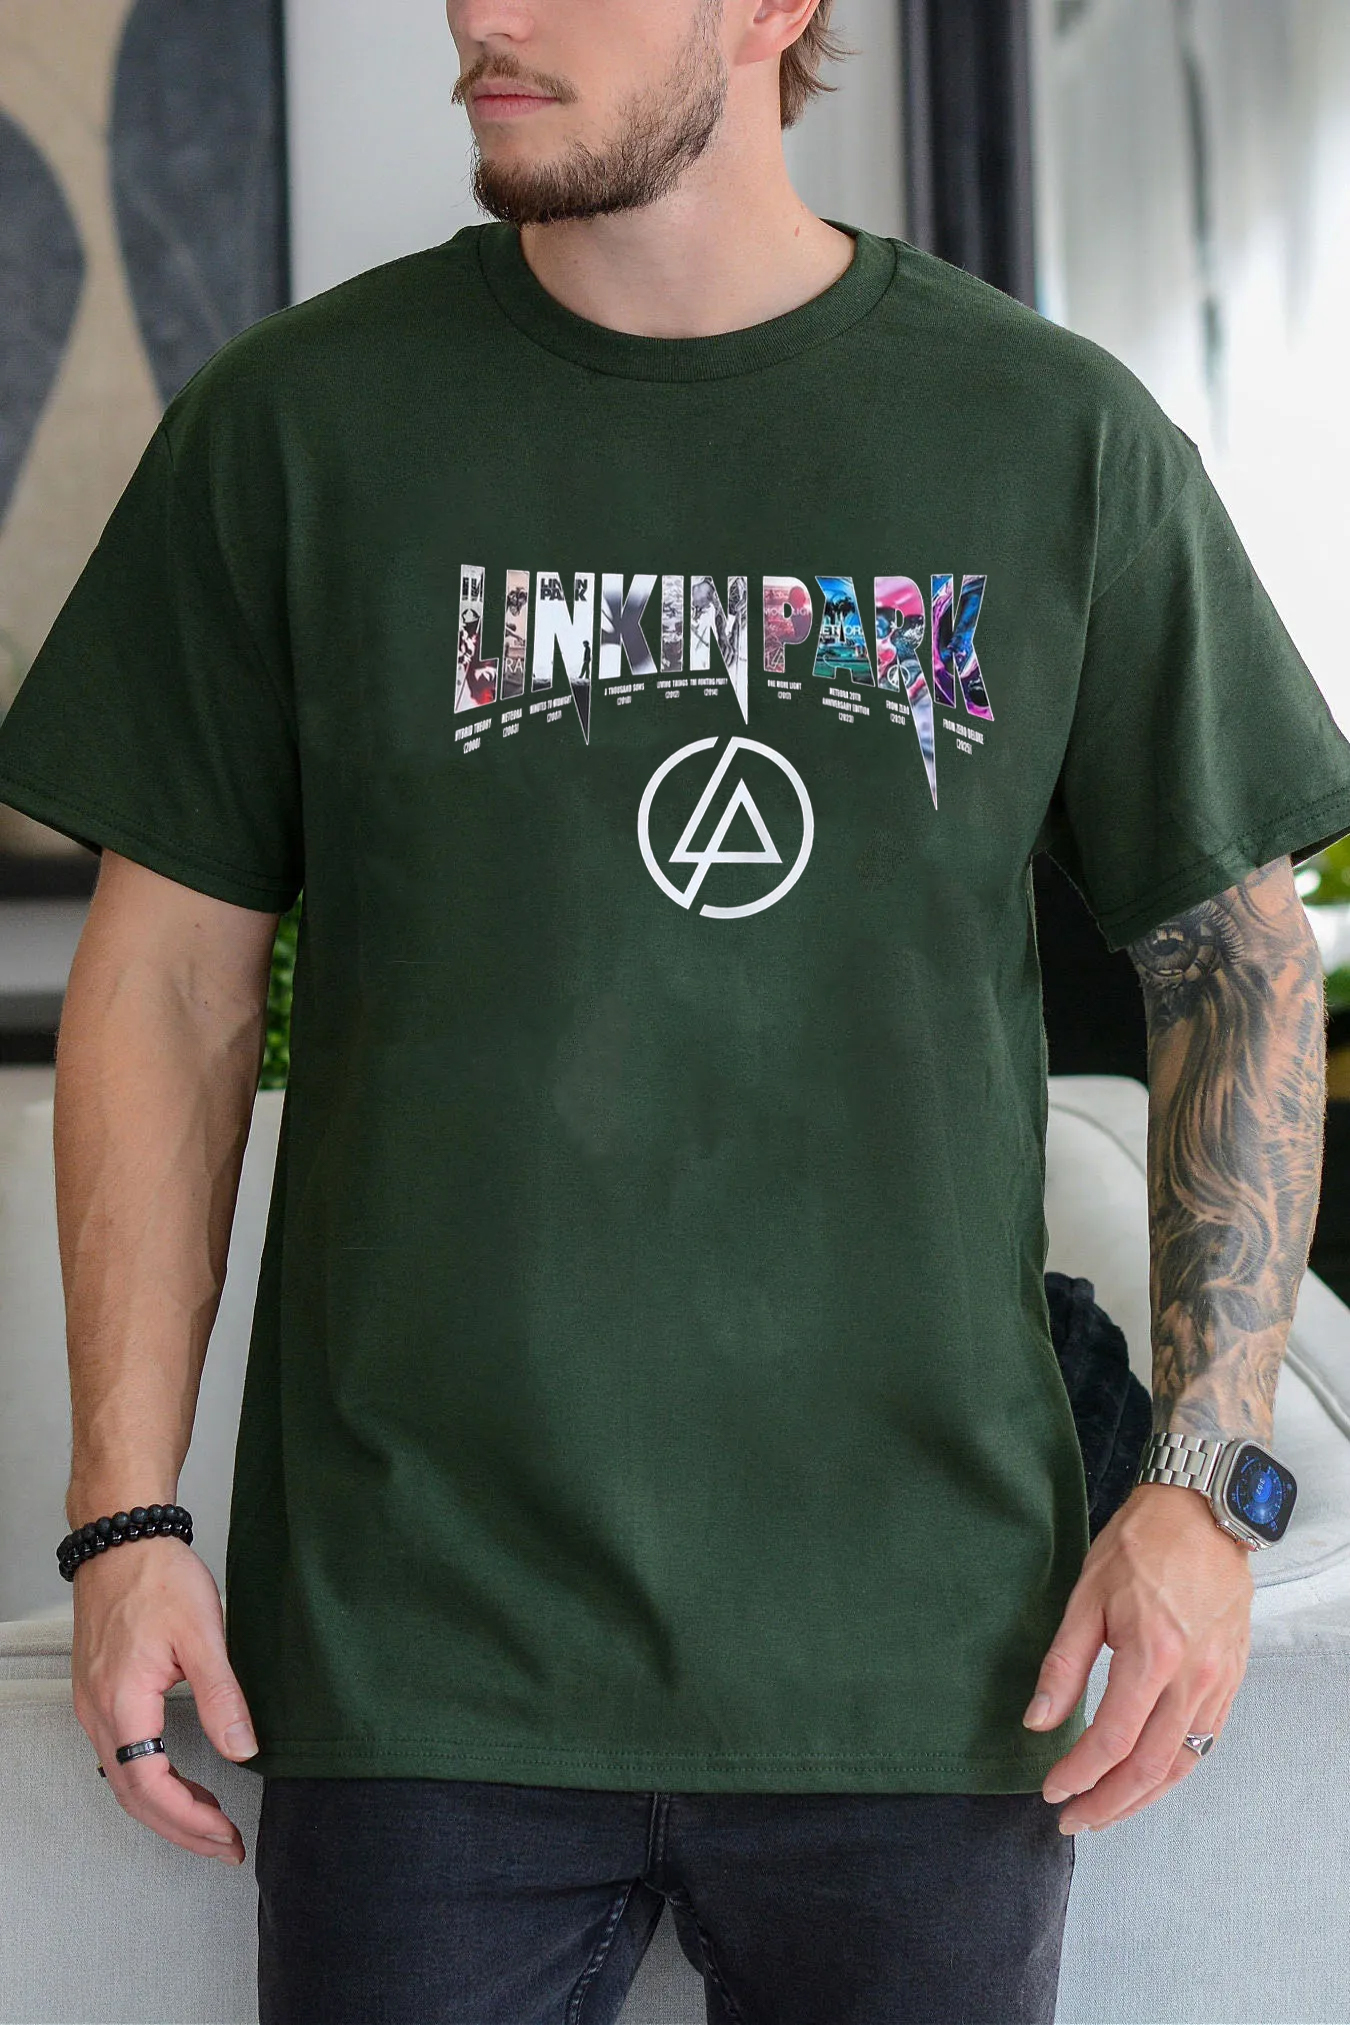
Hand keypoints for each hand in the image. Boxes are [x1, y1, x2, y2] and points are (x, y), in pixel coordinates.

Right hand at [70, 1537, 258, 1863]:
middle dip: (180, 1829)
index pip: (148, 1788)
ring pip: (124, 1780)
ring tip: (212, 1823)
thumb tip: (243, 1751)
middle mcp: (99, 1712)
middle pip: (133, 1797)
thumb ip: (222, 1697)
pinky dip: (152, 1781)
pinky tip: (182, 1782)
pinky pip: (121, 1757)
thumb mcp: (203, 1634)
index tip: (226, 1836)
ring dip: (166, 1809)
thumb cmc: (158, 1577)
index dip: (188, 1821)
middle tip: (225, 1847)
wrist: (122, 1540)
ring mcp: (95, 1704)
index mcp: (123, 1702)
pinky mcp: (100, 1694)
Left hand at [1022, 1480, 1252, 1832]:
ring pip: (1181, 1765)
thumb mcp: (1087, 1595)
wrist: (1203, 1512)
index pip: (1112, 1739)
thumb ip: (1063, 1665)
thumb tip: (1036, 1722)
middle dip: (1106, 1803)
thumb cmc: (1141, 1544)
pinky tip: (1148, 1781)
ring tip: (1104, 1813)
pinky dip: (1174, 1772)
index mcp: (1153, 1654)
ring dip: (1141, 1799)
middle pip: (1149, 1767)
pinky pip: (1205, 1742)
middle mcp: (1193, 1678)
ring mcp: (1219, 1682)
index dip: (1079, 1773)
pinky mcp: (1232, 1679)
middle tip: (1071, 1819)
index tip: (1051, 1789)